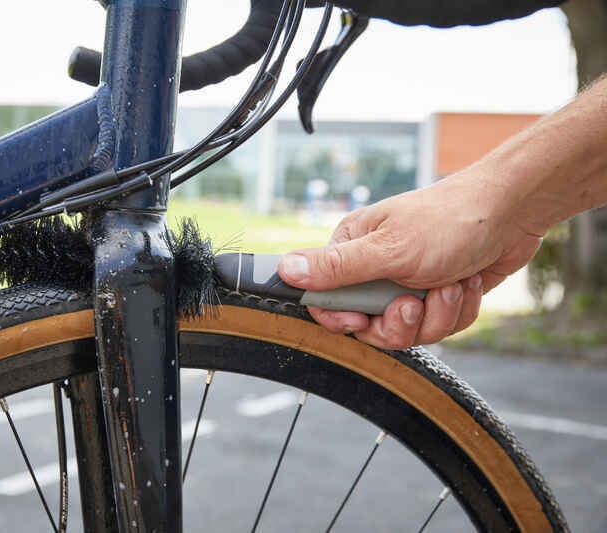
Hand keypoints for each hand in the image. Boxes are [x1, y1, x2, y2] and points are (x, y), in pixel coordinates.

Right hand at [277, 166, 542, 348]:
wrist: (513, 213)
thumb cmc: (450, 220)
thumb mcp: (388, 249)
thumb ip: (336, 266)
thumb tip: (285, 270)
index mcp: (353, 250)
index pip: (326, 301)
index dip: (344, 319)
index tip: (362, 319)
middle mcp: (376, 268)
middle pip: (369, 326)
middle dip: (401, 321)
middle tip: (415, 301)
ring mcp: (408, 283)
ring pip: (408, 331)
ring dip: (436, 314)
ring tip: (450, 283)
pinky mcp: (437, 295)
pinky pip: (438, 326)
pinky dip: (456, 310)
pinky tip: (465, 283)